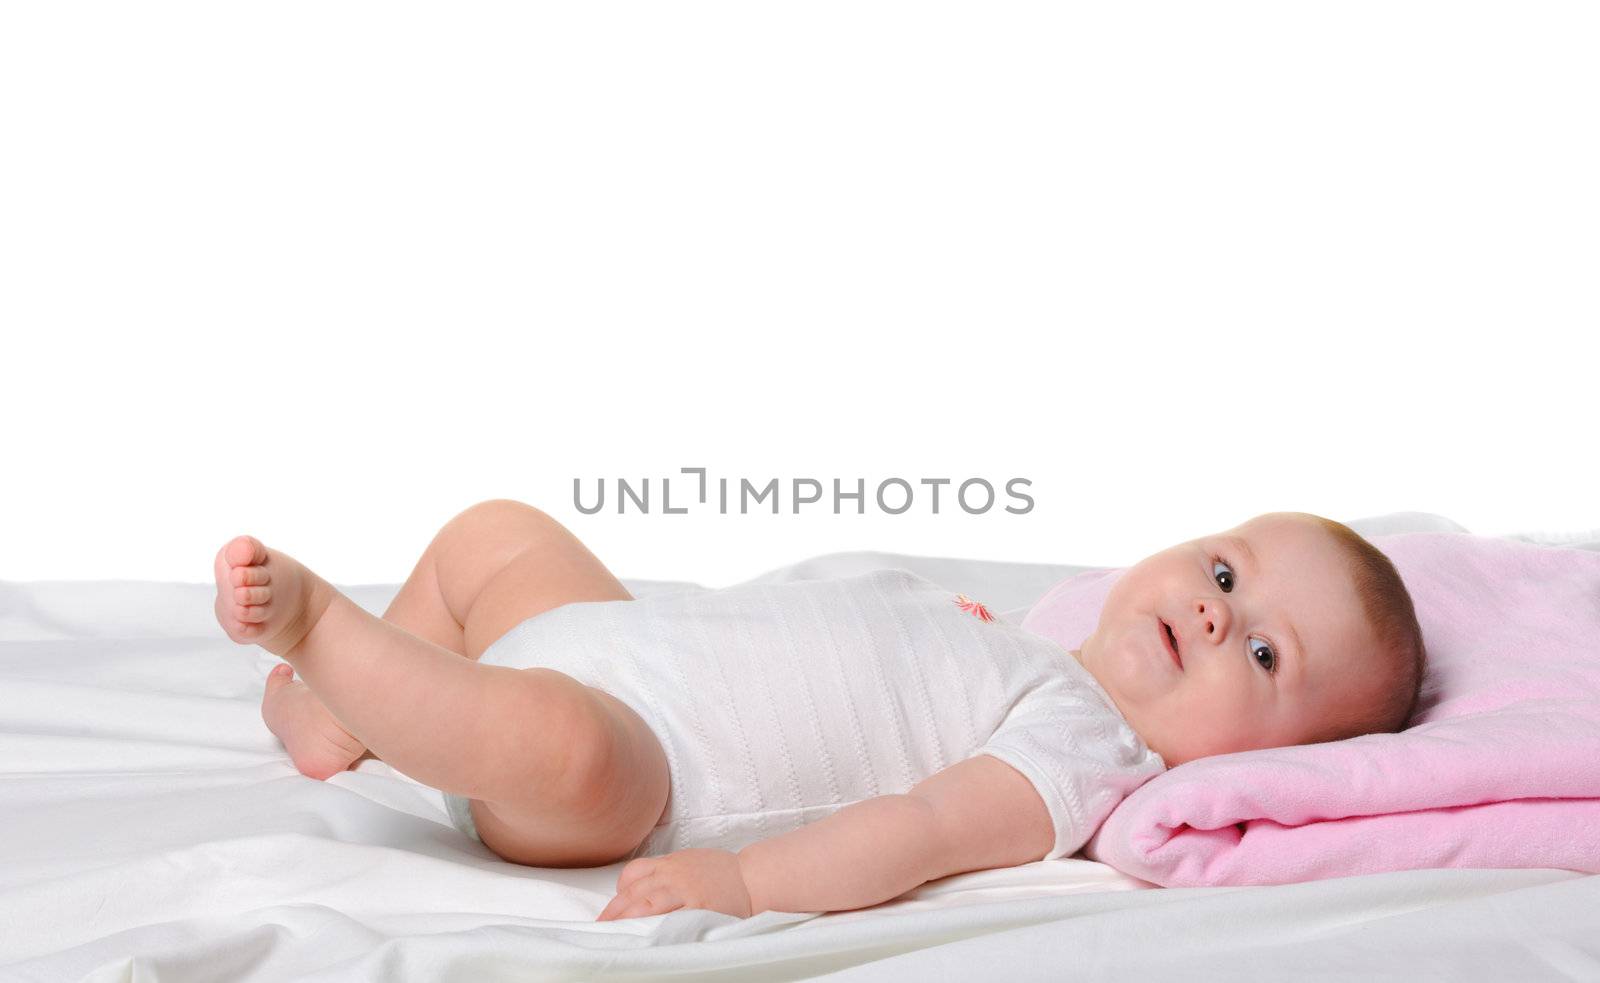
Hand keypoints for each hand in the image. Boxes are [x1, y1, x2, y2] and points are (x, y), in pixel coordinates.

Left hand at [596, 848, 753, 920]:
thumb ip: (668, 872)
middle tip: (602, 926)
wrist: (753, 877)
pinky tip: (645, 935)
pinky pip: (672, 918)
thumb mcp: (690, 861)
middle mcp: (675, 875)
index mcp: (671, 863)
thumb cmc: (723, 872)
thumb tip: (645, 888)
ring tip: (614, 933)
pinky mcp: (699, 907)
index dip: (619, 890)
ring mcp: (686, 891)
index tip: (612, 907)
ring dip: (627, 919)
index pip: (635, 872)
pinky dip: (656, 926)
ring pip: (647, 904)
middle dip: (615, 911)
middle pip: (636, 891)